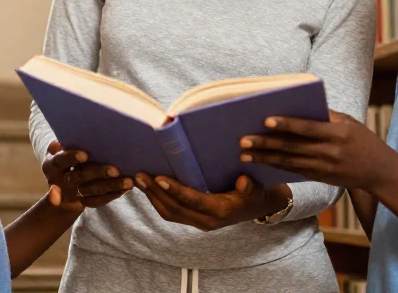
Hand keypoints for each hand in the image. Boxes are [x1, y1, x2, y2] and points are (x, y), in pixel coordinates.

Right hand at [41, 140, 132, 211]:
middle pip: (79, 177)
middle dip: (98, 172)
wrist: (57, 191)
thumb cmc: (63, 158)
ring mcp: (72, 194)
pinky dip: (113, 194)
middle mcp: (60, 181)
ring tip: (128, 181)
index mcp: (52, 165)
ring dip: (111, 186)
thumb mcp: (57, 150)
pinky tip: (126, 188)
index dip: (72, 157)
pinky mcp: (84, 202)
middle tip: (116, 169)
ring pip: (93, 190)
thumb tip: (80, 132)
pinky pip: (99, 200)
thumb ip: (65, 142)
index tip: (85, 154)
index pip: (61, 160)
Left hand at [134, 173, 289, 231]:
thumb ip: (250, 186)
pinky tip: (149, 188)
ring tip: (139, 180)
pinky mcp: (194, 220)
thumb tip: (243, 181)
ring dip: (152, 197)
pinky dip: (158, 201)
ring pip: (169, 213)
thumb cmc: (255, 194)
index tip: (159, 178)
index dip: (175, 190)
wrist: (258, 208)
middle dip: (155, 193)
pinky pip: (172, 213)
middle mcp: (206, 221)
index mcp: (220, 212)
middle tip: (140, 175)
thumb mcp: (257, 189)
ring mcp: (199, 223)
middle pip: (175, 209)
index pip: (193, 201)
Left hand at [239, 110, 397, 191]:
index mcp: (338, 134)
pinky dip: (276, 166)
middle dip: (266, 144)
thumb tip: (298, 105)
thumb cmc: (364, 140)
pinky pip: (294, 171)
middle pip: (292, 147)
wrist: (380, 172)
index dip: (286, 124)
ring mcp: (324, 168)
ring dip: (265, 158)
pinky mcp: (320, 178)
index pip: (307, 128)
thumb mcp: (349, 123)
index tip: (265, 120)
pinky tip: (260, 162)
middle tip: (243, 140)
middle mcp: (330, 152)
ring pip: (289, 162)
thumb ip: (326, 115)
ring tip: (245, 154)